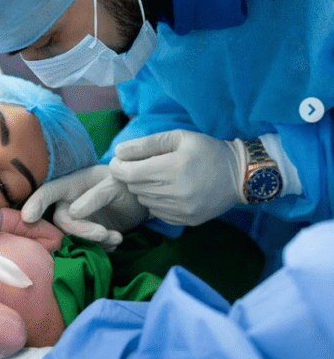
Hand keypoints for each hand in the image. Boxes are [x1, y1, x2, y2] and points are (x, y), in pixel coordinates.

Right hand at [22, 166, 147, 249]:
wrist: (142, 201)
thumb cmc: (127, 185)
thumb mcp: (115, 186)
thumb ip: (95, 197)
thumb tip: (73, 213)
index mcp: (72, 184)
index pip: (48, 192)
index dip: (36, 202)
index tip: (28, 218)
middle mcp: (70, 202)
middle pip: (61, 221)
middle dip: (81, 231)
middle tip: (104, 234)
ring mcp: (79, 220)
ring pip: (74, 237)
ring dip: (95, 242)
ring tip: (117, 238)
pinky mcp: (88, 234)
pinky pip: (86, 246)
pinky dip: (102, 247)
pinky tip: (117, 240)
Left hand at [109, 130, 247, 225]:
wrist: (240, 175)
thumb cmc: (207, 151)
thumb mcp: (179, 137)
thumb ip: (146, 144)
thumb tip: (118, 152)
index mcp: (174, 167)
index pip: (129, 173)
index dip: (118, 166)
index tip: (120, 160)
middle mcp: (176, 192)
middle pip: (134, 187)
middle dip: (131, 176)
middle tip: (141, 166)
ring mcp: (182, 210)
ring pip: (144, 201)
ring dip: (144, 189)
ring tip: (158, 178)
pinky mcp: (187, 220)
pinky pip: (157, 213)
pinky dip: (156, 202)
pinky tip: (168, 191)